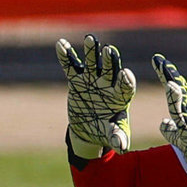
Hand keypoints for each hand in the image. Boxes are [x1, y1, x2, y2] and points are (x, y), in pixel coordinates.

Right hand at [56, 35, 135, 158]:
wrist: (88, 130)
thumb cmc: (105, 132)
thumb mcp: (113, 136)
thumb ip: (118, 138)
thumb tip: (122, 147)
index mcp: (121, 96)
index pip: (125, 86)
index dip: (126, 80)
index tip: (125, 74)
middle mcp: (108, 84)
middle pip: (110, 69)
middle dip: (110, 60)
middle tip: (109, 50)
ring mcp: (92, 79)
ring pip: (93, 63)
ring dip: (92, 51)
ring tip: (90, 39)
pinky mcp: (77, 80)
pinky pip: (71, 66)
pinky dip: (66, 56)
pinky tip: (60, 44)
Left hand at [152, 53, 186, 180]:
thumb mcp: (179, 139)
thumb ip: (171, 130)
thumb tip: (162, 123)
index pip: (176, 90)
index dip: (167, 76)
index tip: (158, 62)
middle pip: (179, 88)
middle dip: (168, 73)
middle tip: (157, 59)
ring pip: (181, 97)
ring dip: (172, 82)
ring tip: (164, 68)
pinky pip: (182, 112)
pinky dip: (176, 99)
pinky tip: (171, 87)